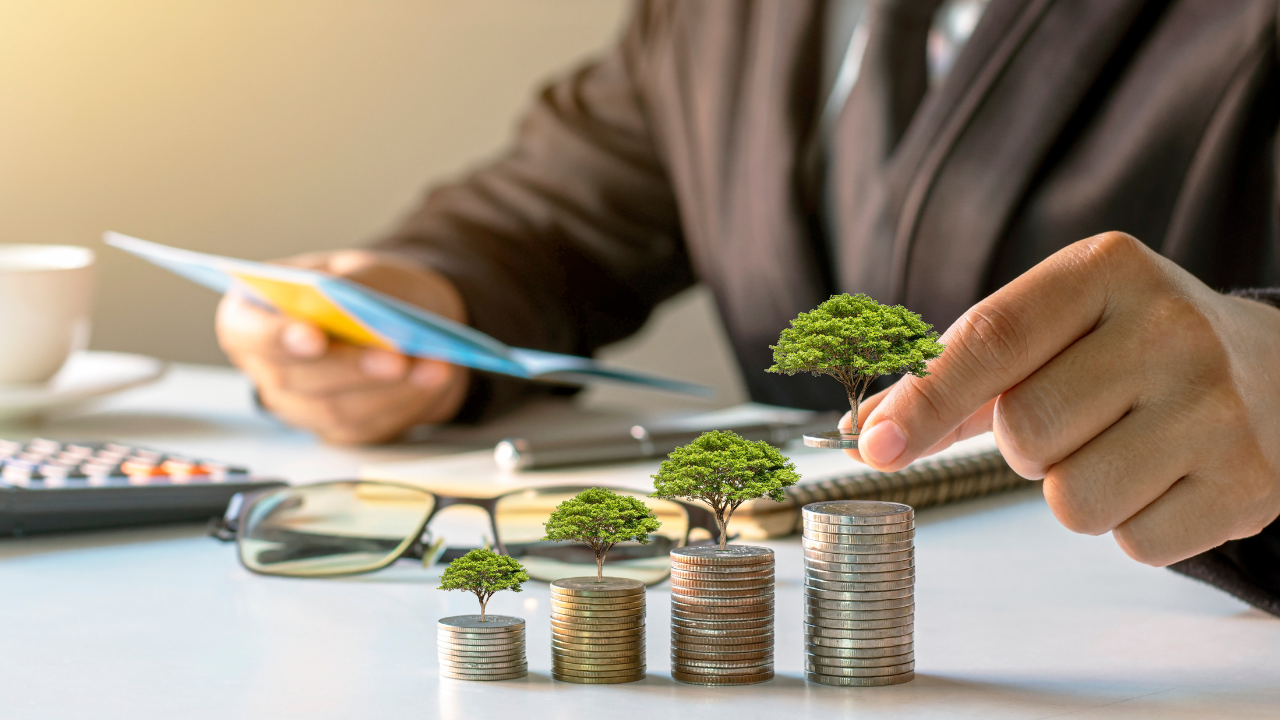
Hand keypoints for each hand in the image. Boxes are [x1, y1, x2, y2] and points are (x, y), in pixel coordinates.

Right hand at [217, 250, 469, 443]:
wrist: (404, 320)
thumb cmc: (370, 289)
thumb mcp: (361, 269)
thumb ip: (350, 284)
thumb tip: (347, 301)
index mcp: (254, 315)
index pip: (246, 332)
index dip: (275, 337)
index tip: (313, 336)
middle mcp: (270, 367)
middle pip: (294, 378)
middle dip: (350, 368)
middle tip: (394, 357)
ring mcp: (301, 405)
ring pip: (335, 409)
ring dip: (389, 389)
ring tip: (433, 365)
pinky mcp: (340, 428)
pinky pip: (368, 424)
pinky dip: (407, 401)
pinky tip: (435, 377)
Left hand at [844, 232, 1279, 565]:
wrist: (1278, 374)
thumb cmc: (1131, 348)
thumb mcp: (1055, 325)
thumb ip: (959, 374)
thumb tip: (865, 432)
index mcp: (1105, 271)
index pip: (992, 339)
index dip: (924, 400)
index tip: (874, 447)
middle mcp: (1170, 328)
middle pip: (1024, 432)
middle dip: (1025, 444)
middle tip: (1074, 419)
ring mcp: (1218, 408)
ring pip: (1071, 502)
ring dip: (1074, 489)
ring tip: (1119, 447)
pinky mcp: (1249, 483)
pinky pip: (1133, 544)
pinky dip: (1131, 524)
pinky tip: (1164, 476)